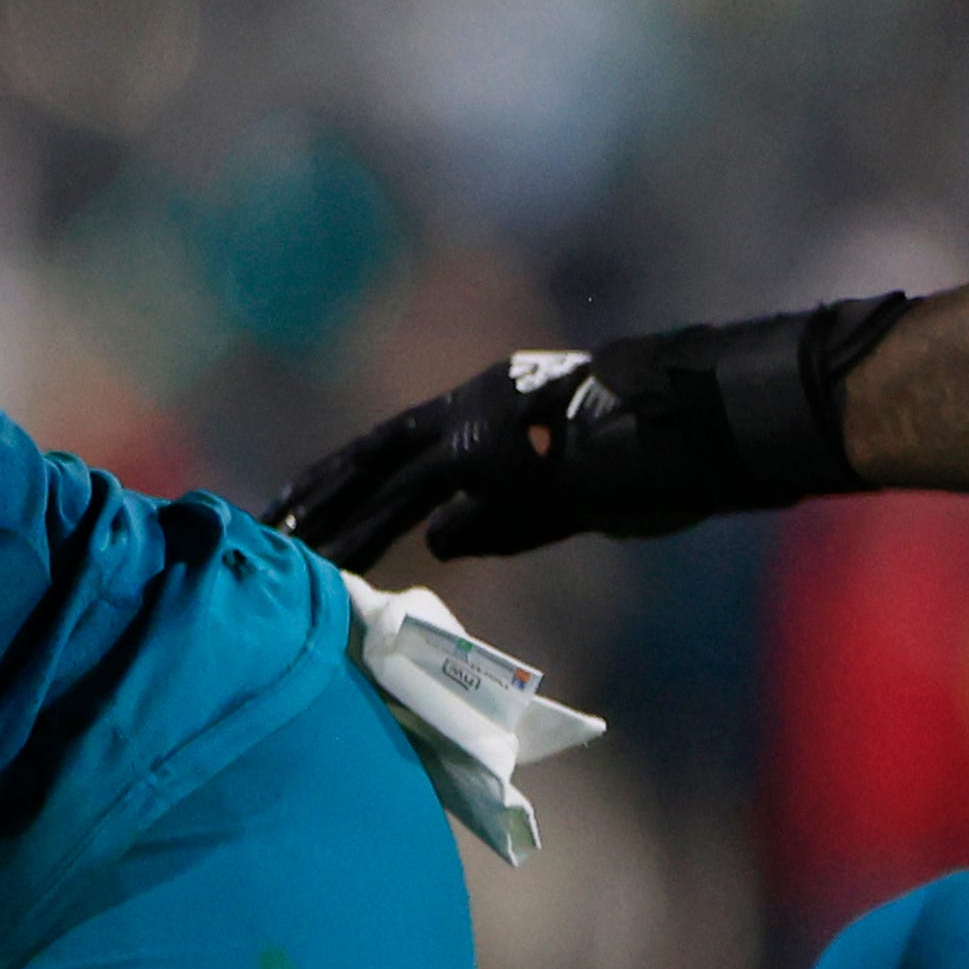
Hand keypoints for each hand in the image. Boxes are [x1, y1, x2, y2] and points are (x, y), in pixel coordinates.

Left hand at [280, 301, 897, 565]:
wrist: (707, 425)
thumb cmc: (658, 461)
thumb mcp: (566, 501)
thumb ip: (498, 520)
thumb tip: (434, 543)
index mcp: (487, 405)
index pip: (397, 443)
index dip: (346, 474)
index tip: (298, 502)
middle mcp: (470, 405)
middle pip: (370, 451)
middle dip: (316, 491)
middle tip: (261, 524)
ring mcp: (479, 427)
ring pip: (382, 478)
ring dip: (330, 521)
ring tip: (281, 556)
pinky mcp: (494, 456)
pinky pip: (418, 503)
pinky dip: (372, 533)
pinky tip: (333, 563)